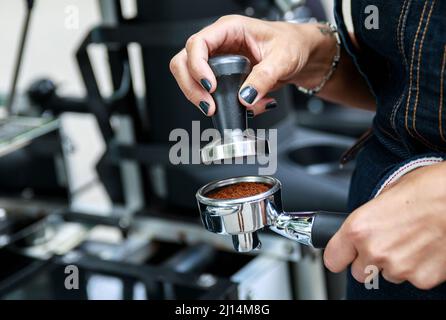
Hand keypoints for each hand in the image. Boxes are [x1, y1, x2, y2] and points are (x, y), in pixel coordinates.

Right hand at [169, 15, 335, 115]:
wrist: (302, 56)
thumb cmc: (293, 45)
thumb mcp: (282, 59)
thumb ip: (263, 78)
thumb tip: (245, 98)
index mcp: (230, 29)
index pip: (198, 43)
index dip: (197, 66)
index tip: (210, 86)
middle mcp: (219, 43)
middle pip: (184, 62)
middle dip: (191, 86)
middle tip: (208, 105)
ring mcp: (218, 61)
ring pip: (189, 78)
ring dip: (199, 97)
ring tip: (220, 109)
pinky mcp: (222, 77)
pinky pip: (208, 92)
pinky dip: (220, 104)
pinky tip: (244, 107)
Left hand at [324, 162, 445, 289]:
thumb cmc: (428, 190)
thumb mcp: (386, 195)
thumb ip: (368, 217)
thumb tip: (365, 224)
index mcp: (359, 228)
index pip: (332, 259)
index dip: (340, 256)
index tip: (345, 254)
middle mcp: (374, 251)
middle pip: (359, 272)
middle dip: (369, 261)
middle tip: (386, 242)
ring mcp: (399, 268)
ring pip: (387, 275)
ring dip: (395, 263)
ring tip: (411, 240)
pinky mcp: (422, 279)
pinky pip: (412, 278)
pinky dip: (417, 268)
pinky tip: (425, 248)